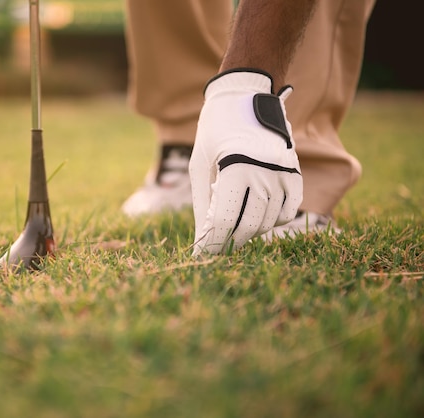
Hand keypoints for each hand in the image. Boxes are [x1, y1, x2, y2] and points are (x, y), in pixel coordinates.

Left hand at [189, 69, 302, 254]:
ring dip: (251, 231)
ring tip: (234, 230)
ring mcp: (282, 171)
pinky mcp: (293, 170)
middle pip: (249, 225)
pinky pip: (290, 208)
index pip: (224, 220)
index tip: (203, 254)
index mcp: (234, 168)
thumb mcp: (200, 163)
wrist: (245, 94)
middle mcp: (263, 171)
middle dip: (230, 241)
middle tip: (216, 246)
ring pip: (270, 220)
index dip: (212, 242)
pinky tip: (258, 217)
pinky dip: (275, 219)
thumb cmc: (215, 129)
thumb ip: (203, 201)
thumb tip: (203, 236)